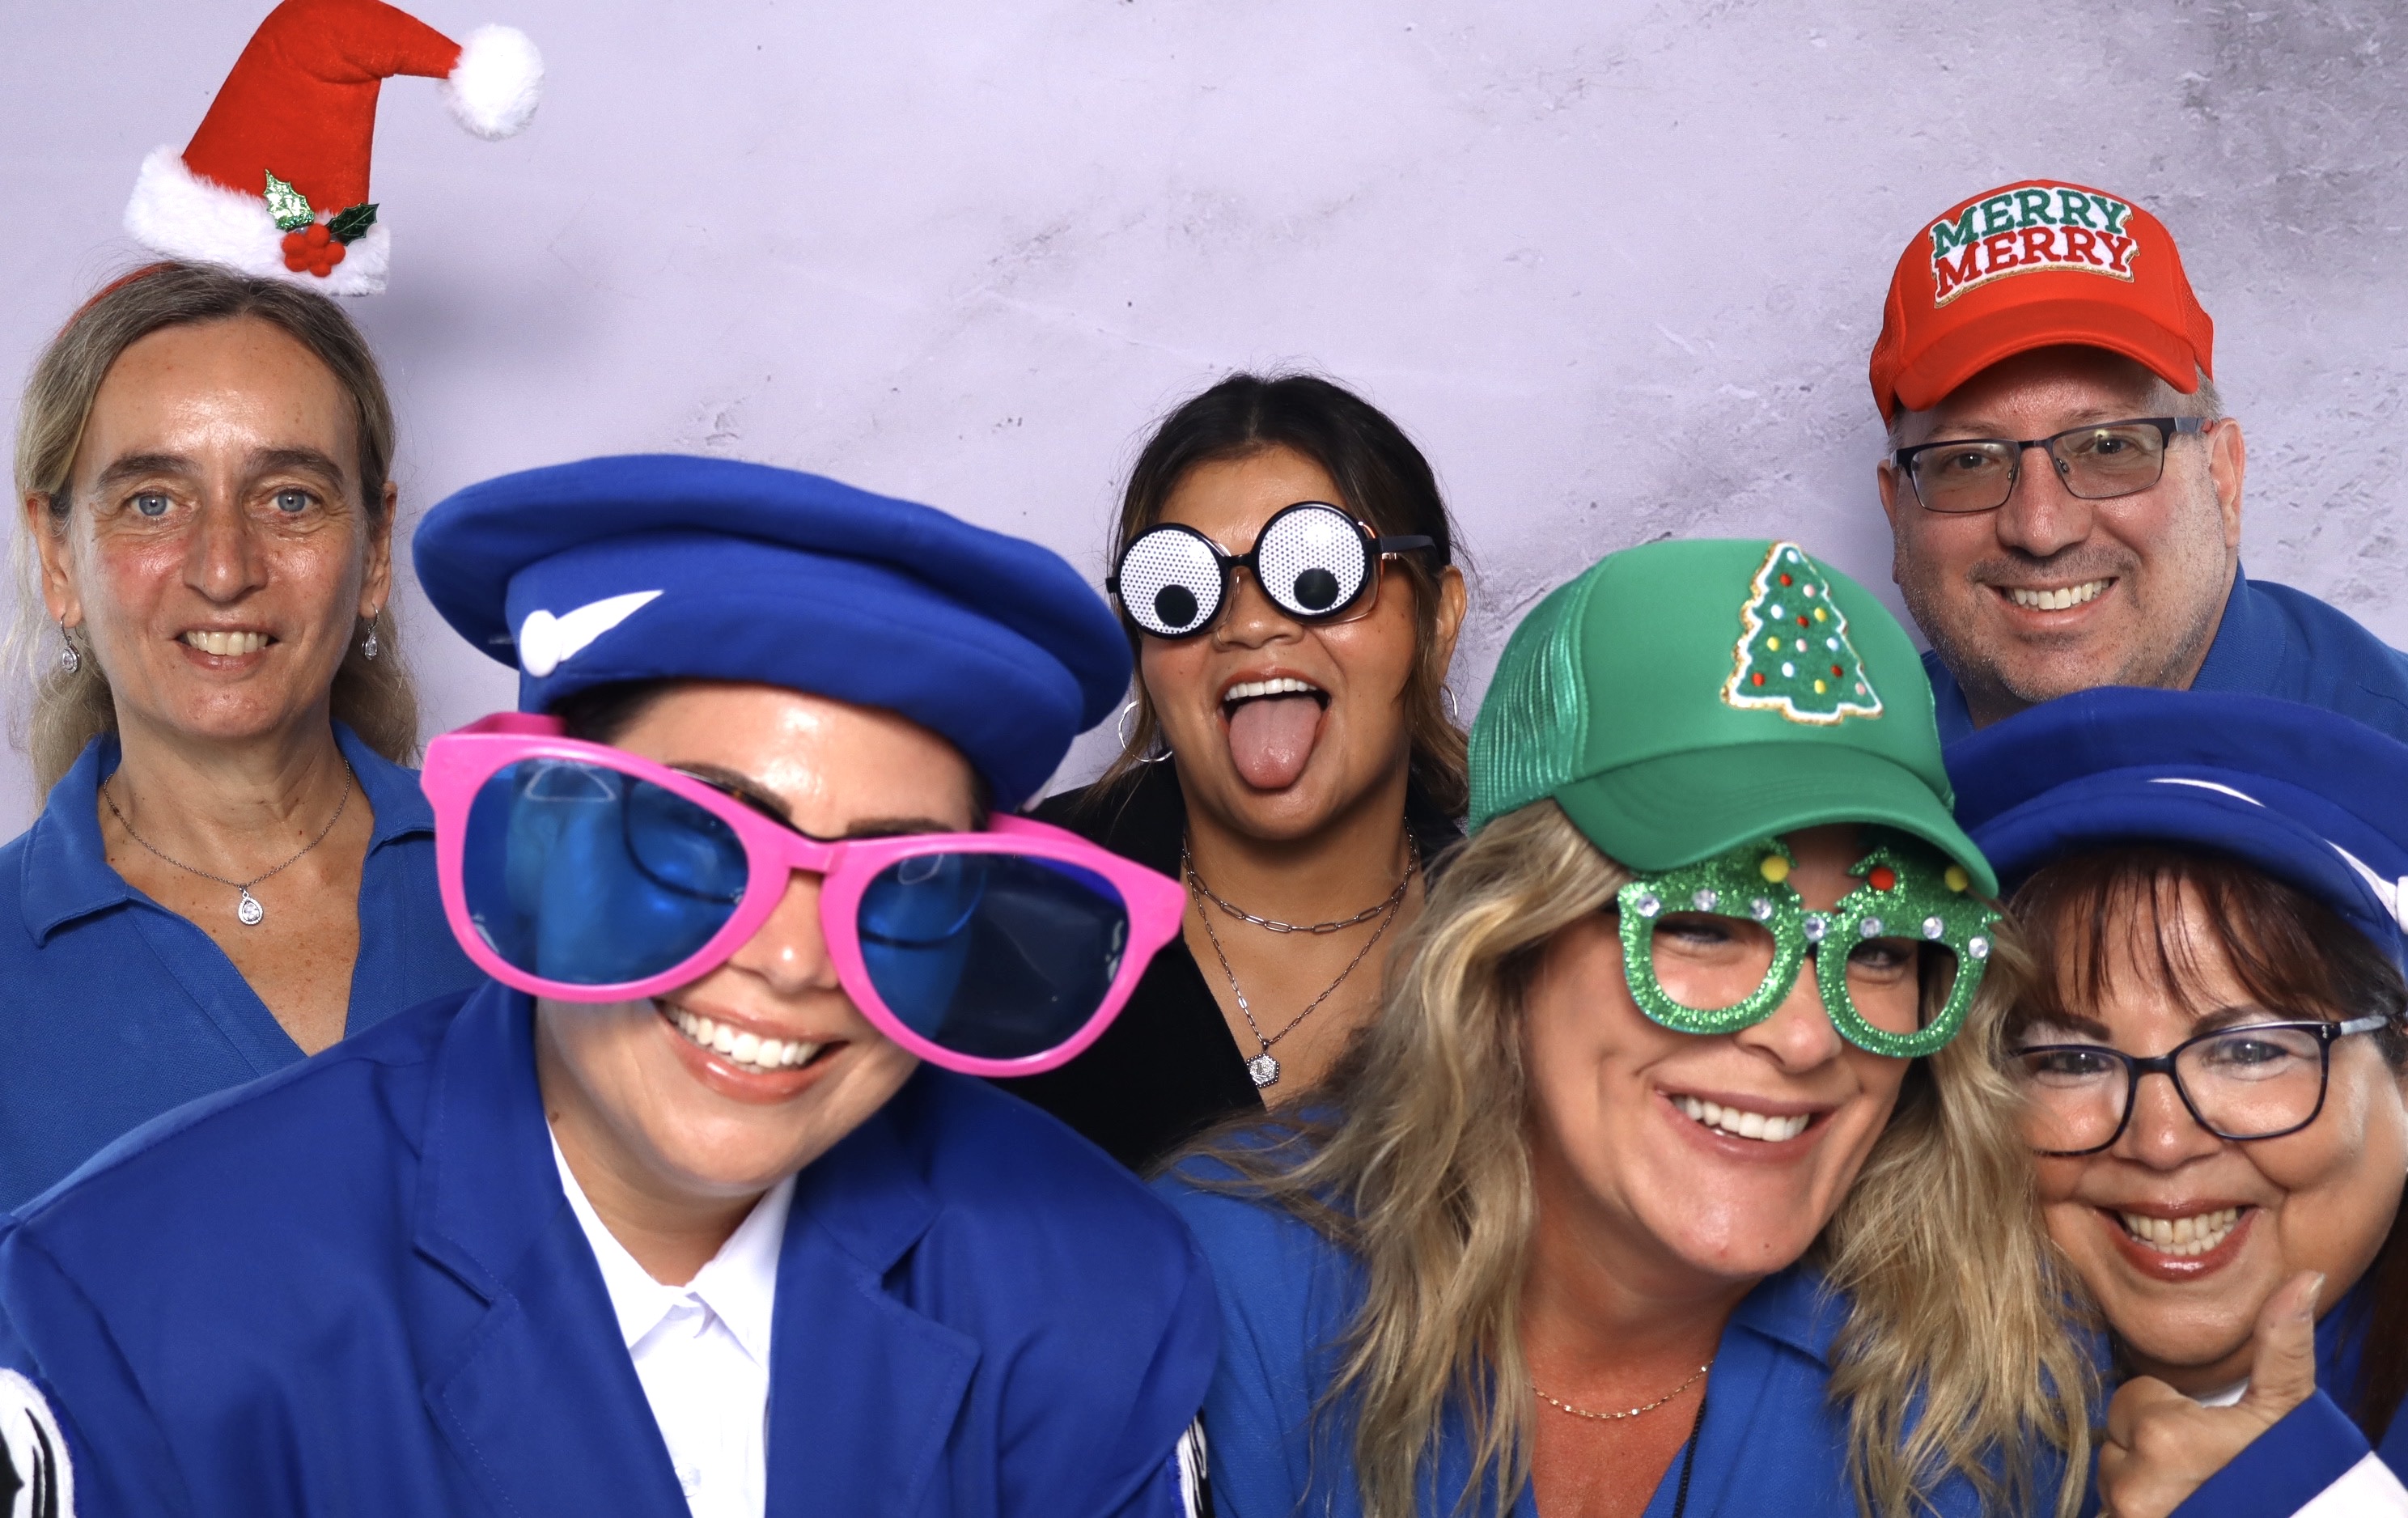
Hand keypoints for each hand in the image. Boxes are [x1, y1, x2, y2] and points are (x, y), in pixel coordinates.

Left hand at [2097, 1271, 2323, 1517]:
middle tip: (2201, 1469)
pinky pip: (2106, 1512)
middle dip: (2149, 1446)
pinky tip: (2177, 1510)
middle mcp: (2132, 1481)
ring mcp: (2124, 1515)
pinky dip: (2133, 1512)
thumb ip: (2280, 1347)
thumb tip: (2303, 1278)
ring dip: (2140, 1480)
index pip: (2130, 1397)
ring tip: (2193, 1492)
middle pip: (2115, 1437)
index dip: (2169, 1413)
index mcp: (2164, 1435)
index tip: (2204, 1437)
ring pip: (2110, 1475)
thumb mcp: (2287, 1415)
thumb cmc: (2290, 1481)